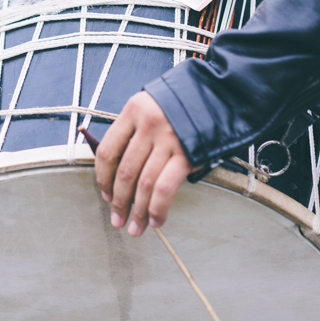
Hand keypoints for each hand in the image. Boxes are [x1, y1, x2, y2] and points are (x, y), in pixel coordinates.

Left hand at [94, 91, 192, 236]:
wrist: (216, 93)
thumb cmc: (179, 103)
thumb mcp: (149, 107)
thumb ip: (132, 132)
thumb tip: (116, 171)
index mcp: (133, 111)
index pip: (108, 151)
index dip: (103, 177)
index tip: (105, 193)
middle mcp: (149, 125)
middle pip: (125, 172)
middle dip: (118, 201)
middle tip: (117, 218)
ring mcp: (169, 141)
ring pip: (144, 185)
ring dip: (137, 211)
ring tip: (135, 227)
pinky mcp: (187, 155)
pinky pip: (165, 188)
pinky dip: (158, 208)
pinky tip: (155, 219)